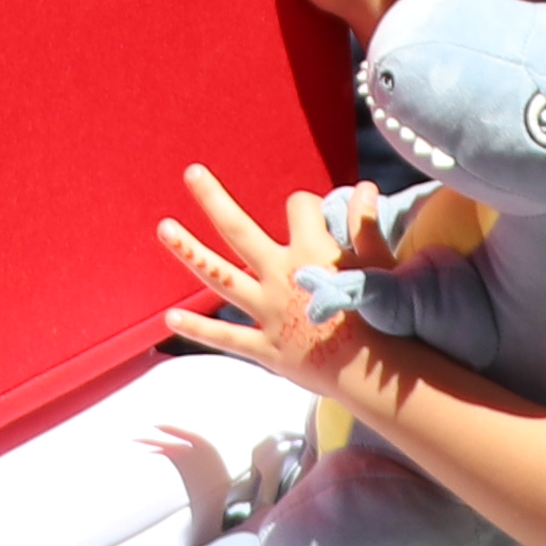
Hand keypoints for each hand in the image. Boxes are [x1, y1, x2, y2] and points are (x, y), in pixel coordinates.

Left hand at [154, 160, 375, 392]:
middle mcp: (279, 275)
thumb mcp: (379, 266)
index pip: (299, 206)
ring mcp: (266, 311)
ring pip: (219, 275)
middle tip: (192, 172)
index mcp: (310, 251)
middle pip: (239, 229)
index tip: (316, 216)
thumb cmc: (381, 317)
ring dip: (190, 250)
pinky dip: (198, 328)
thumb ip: (366, 226)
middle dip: (214, 199)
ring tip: (164, 228)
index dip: (307, 206)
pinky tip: (169, 317)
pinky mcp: (263, 347)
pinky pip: (225, 336)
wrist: (372, 373)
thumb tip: (364, 187)